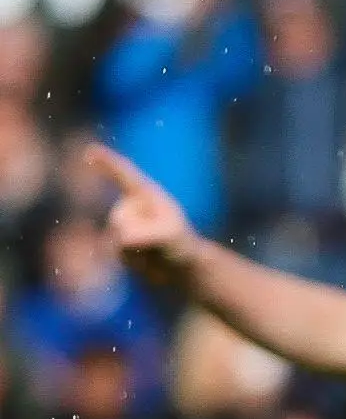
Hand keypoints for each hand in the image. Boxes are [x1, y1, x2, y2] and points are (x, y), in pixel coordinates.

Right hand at [86, 144, 202, 292]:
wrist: (180, 267)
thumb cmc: (181, 245)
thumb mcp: (169, 237)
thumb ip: (146, 234)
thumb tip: (121, 238)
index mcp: (146, 194)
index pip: (123, 173)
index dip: (107, 161)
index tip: (90, 150)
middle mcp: (130, 205)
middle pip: (119, 220)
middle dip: (137, 235)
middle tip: (159, 243)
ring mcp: (121, 223)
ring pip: (115, 238)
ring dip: (136, 249)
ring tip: (154, 251)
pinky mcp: (116, 241)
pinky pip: (114, 251)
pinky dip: (131, 259)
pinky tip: (143, 258)